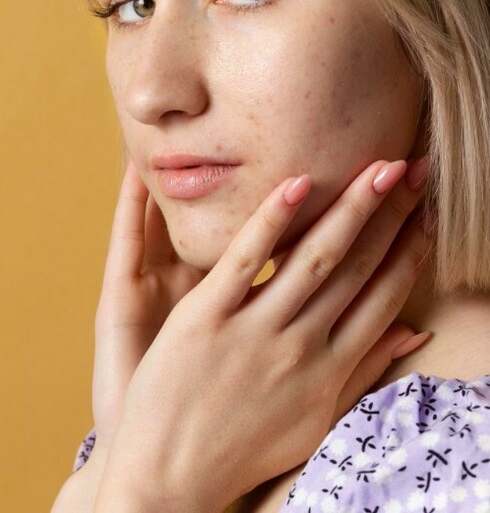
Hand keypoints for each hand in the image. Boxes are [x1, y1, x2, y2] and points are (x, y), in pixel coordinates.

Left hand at [95, 158, 428, 512]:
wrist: (169, 478)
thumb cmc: (244, 450)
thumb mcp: (314, 421)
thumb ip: (363, 375)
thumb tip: (413, 337)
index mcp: (330, 367)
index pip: (383, 296)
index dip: (410, 251)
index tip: (427, 212)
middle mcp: (302, 345)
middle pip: (357, 268)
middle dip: (390, 215)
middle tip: (413, 170)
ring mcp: (254, 330)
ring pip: (314, 258)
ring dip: (351, 209)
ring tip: (379, 167)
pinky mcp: (205, 318)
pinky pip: (245, 261)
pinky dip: (273, 221)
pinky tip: (298, 184)